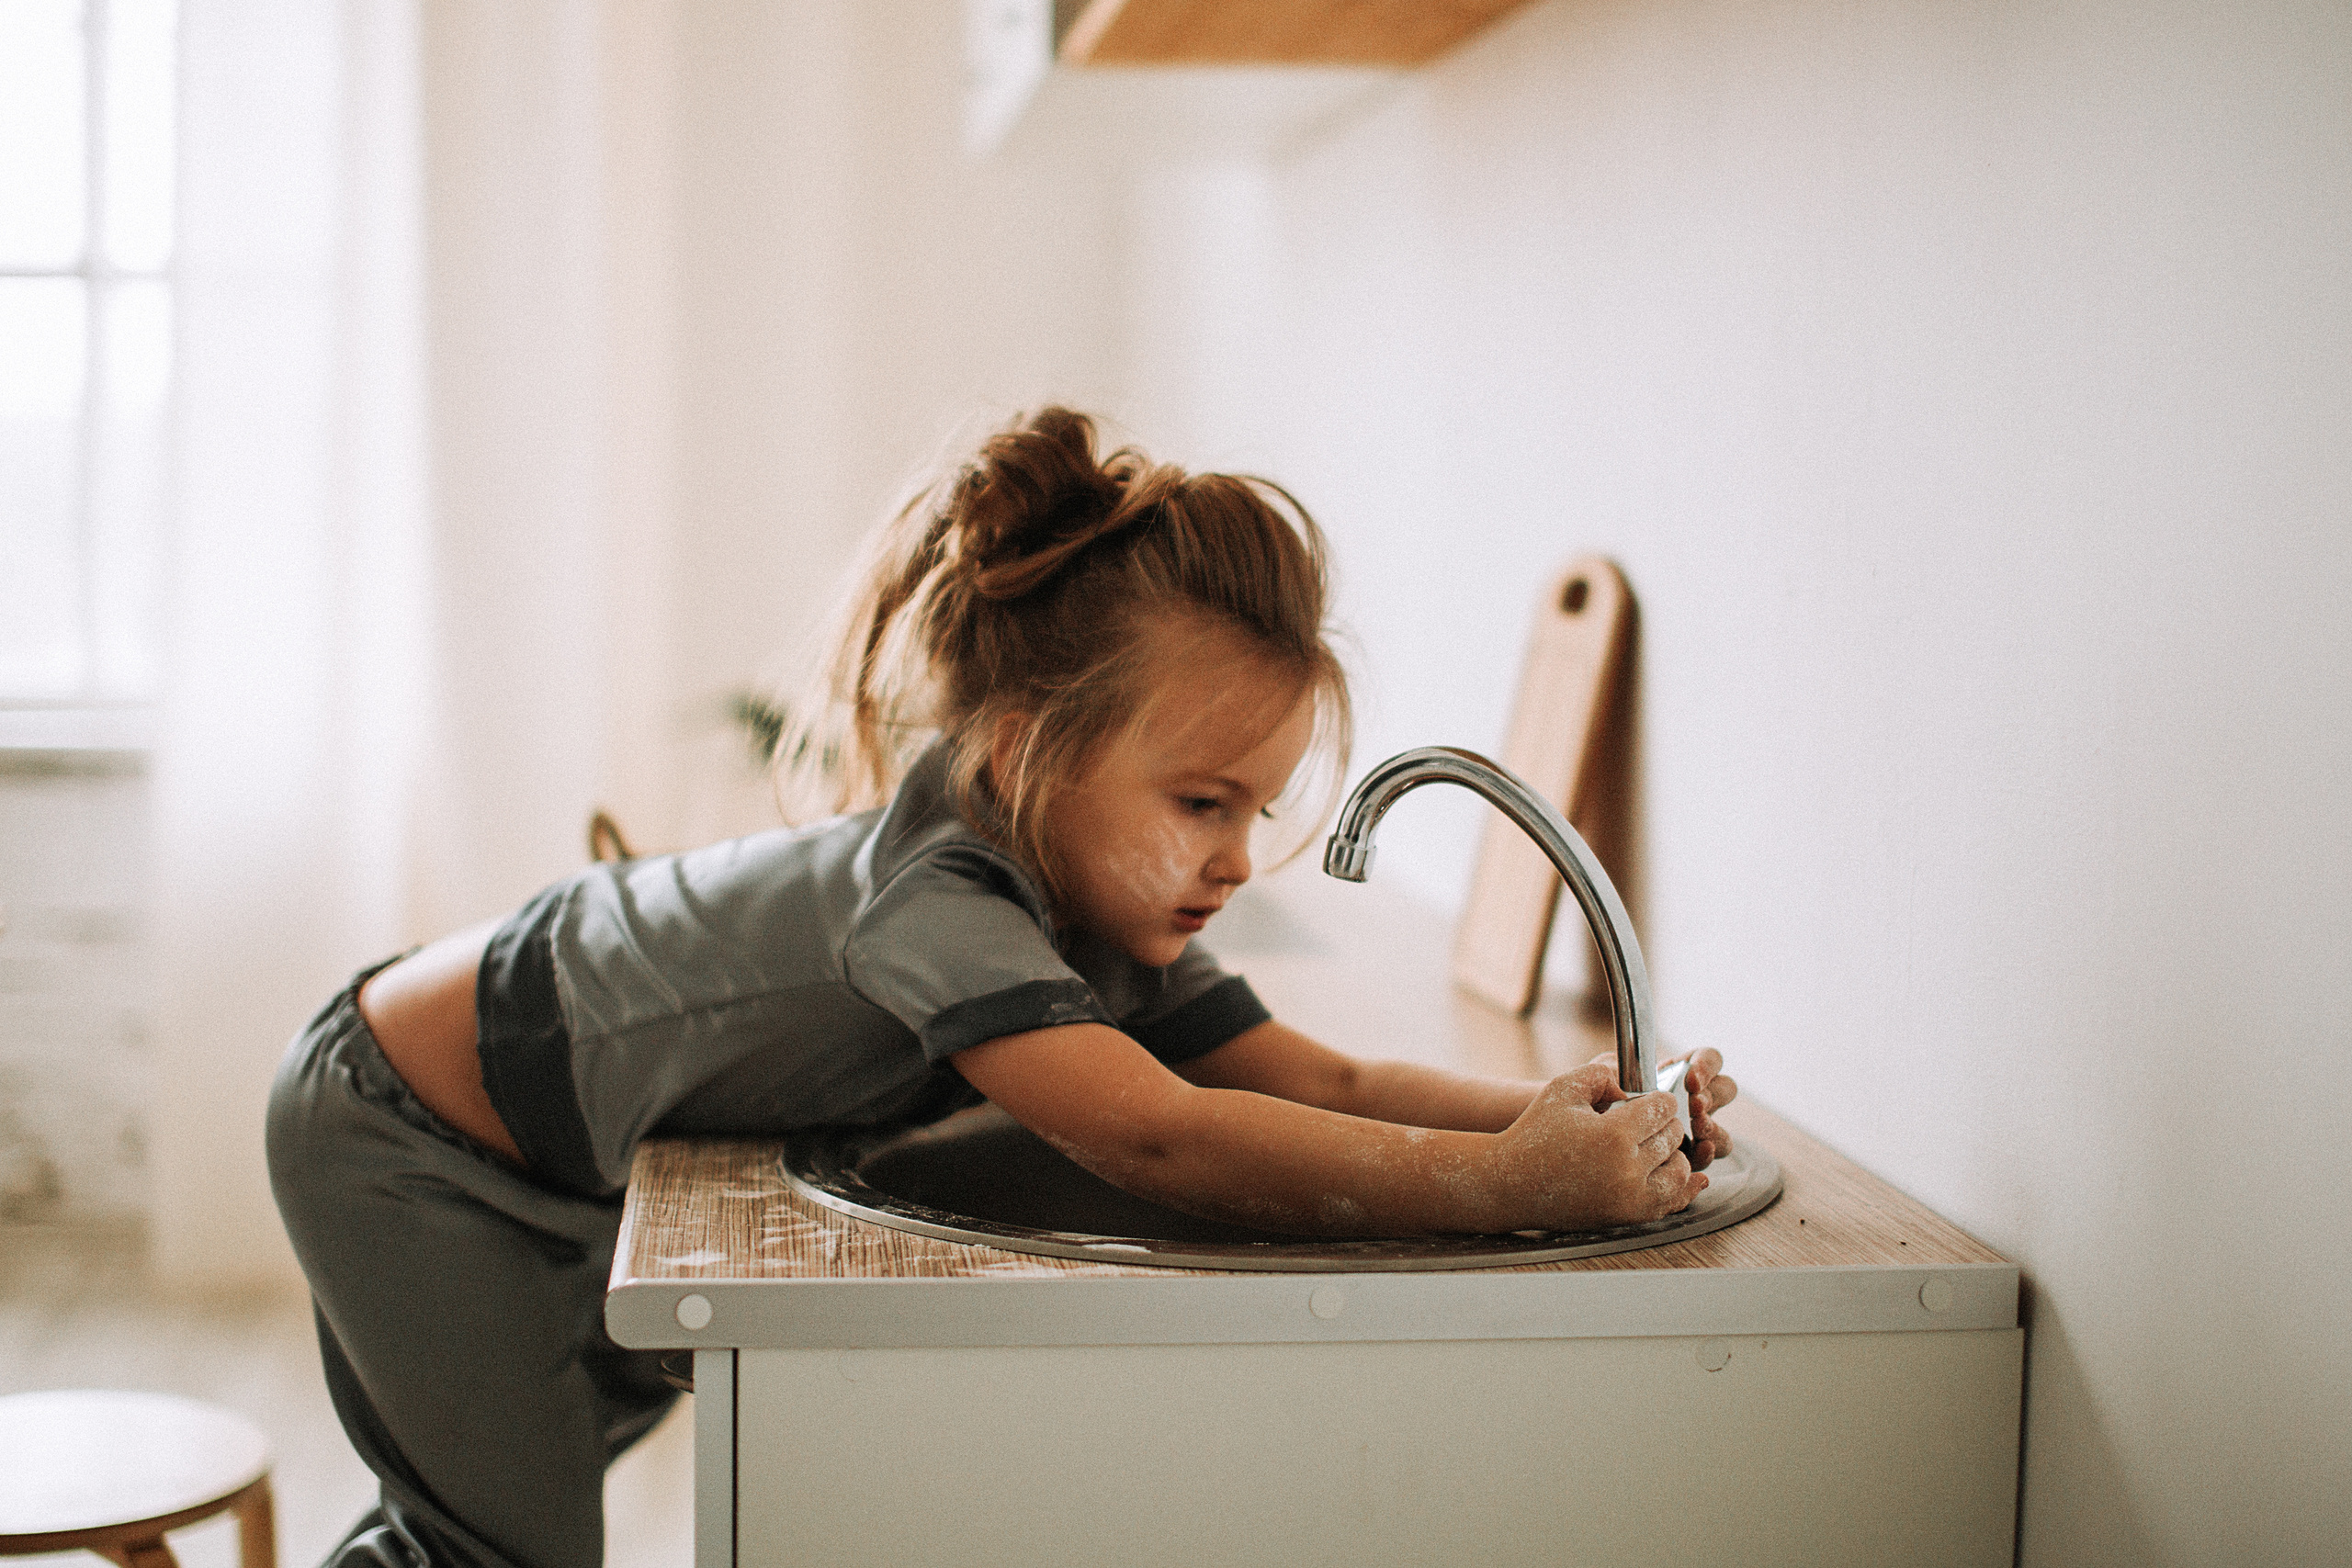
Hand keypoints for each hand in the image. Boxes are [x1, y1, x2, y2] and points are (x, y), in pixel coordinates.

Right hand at [1487, 1061, 1704, 1229]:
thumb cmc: (1535, 1134)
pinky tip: (1685, 1176)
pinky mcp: (1628, 1217)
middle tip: (1646, 1122)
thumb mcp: (1563, 1088)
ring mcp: (1630, 1198)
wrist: (1511, 1184)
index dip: (1657, 1099)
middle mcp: (1628, 1169)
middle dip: (1663, 1124)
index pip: (1663, 1109)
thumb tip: (1633, 1087)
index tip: (1648, 1100)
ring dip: (1673, 1154)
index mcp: (1614, 1134)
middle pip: (1673, 1137)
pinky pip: (1671, 1202)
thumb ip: (1602, 1073)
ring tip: (1656, 1145)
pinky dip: (1681, 1188)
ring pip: (1679, 1170)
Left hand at [1584, 1047, 1738, 1170]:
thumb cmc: (1599, 1104)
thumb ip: (1610, 1068)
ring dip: (1714, 1127)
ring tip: (1697, 1127)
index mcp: (1679, 1073)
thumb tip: (1618, 1070)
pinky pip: (1708, 1155)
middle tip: (1694, 1104)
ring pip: (1722, 1126)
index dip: (1706, 1066)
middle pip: (1725, 1091)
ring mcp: (1694, 1130)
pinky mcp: (1688, 1156)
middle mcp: (1693, 1100)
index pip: (1708, 1060)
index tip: (1691, 1078)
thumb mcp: (1600, 1080)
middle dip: (1713, 1096)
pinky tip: (1697, 1149)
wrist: (1589, 1144)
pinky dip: (1706, 1153)